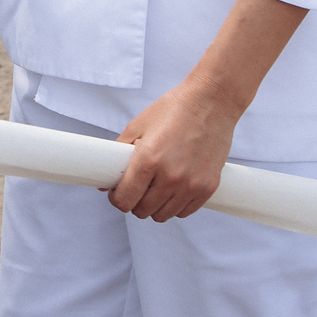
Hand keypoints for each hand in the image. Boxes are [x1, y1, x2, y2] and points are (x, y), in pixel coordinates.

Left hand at [107, 78, 242, 221]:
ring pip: (163, 215)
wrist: (211, 101)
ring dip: (155, 205)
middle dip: (134, 201)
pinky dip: (176, 205)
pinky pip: (184, 212)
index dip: (117, 198)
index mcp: (149, 159)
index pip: (125, 200)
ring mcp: (191, 184)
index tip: (118, 193)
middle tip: (137, 188)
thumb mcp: (138, 125)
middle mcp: (170, 176)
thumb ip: (118, 154)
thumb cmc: (175, 109)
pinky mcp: (208, 187)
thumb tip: (104, 182)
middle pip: (142, 211)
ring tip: (156, 188)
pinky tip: (173, 189)